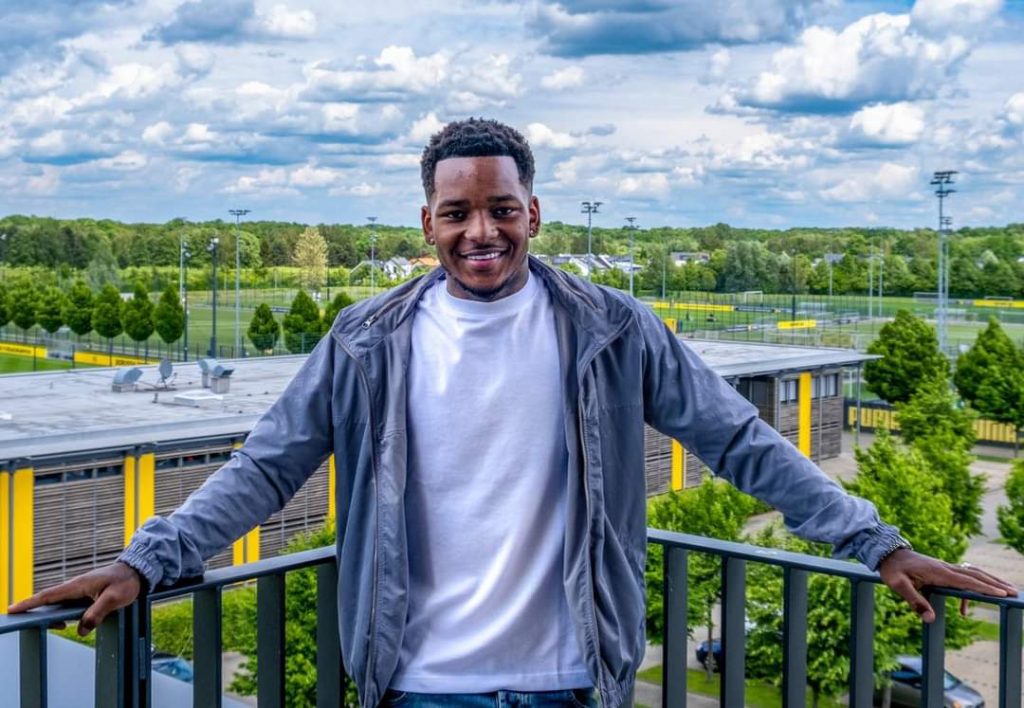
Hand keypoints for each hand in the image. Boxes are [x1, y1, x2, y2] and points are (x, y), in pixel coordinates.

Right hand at [7, 562, 142, 635]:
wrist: (137, 571)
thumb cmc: (126, 582)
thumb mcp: (114, 599)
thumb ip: (97, 613)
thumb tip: (80, 630)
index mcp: (78, 585)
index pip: (48, 595)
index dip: (29, 603)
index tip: (12, 609)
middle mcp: (75, 586)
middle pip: (48, 600)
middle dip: (32, 609)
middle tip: (19, 620)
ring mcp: (79, 590)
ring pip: (58, 603)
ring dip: (48, 613)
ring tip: (45, 626)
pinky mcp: (85, 594)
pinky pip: (67, 605)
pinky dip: (61, 613)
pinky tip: (62, 623)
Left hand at [878, 549, 1017, 622]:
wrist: (887, 553)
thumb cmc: (892, 569)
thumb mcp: (897, 586)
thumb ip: (914, 601)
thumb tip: (930, 619)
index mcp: (938, 572)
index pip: (966, 581)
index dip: (984, 588)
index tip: (1001, 593)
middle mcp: (946, 568)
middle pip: (976, 575)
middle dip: (995, 584)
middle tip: (1014, 593)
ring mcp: (945, 567)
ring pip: (973, 573)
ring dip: (990, 581)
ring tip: (1006, 591)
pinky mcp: (943, 569)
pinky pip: (964, 576)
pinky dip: (975, 584)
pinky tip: (970, 602)